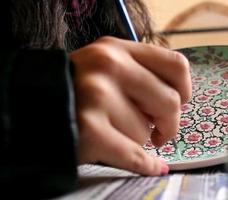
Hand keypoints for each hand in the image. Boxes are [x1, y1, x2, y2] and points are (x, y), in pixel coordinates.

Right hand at [70, 36, 190, 175]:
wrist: (27, 108)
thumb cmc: (76, 91)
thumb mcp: (104, 68)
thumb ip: (139, 75)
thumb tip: (179, 101)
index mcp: (117, 49)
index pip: (176, 64)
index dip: (184, 89)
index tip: (179, 104)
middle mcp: (108, 66)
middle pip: (170, 101)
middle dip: (169, 125)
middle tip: (158, 133)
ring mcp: (96, 96)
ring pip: (146, 132)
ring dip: (138, 140)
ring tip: (115, 133)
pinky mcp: (88, 129)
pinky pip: (134, 155)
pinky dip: (146, 165)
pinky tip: (153, 167)